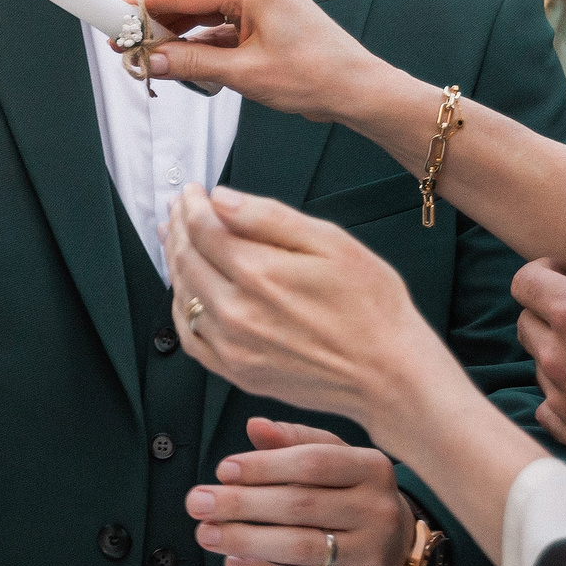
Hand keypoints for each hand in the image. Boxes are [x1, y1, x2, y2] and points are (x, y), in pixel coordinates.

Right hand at [123, 0, 387, 123]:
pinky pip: (221, 26)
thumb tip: (149, 60)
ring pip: (202, 15)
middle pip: (188, 0)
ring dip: (177, 38)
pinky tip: (182, 63)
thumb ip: (191, 64)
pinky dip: (201, 44)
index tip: (108, 14)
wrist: (359, 89)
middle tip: (122, 47)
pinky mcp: (264, 15)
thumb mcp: (244, 74)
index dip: (141, 5)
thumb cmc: (316, 76)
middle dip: (155, 25)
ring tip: (146, 59)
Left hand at [166, 185, 459, 445]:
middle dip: (179, 228)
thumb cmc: (372, 307)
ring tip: (177, 241)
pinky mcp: (237, 372)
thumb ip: (268, 217)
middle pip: (187, 259)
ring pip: (183, 295)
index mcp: (259, 274)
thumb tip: (221, 198)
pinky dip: (181, 308)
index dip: (191, 205)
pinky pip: (191, 337)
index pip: (203, 229)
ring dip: (175, 263)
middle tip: (179, 210)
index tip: (192, 192)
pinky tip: (186, 292)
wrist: (390, 373)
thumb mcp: (331, 243)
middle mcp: (237, 313)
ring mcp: (233, 347)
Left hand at [187, 418, 416, 565]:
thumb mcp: (334, 460)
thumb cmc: (351, 498)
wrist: (397, 554)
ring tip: (206, 533)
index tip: (222, 470)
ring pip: (300, 548)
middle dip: (241, 503)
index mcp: (372, 469)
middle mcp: (378, 512)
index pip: (313, 463)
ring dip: (244, 539)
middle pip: (300, 505)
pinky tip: (234, 564)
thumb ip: (294, 442)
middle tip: (197, 503)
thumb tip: (255, 426)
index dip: (264, 466)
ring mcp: (372, 556)